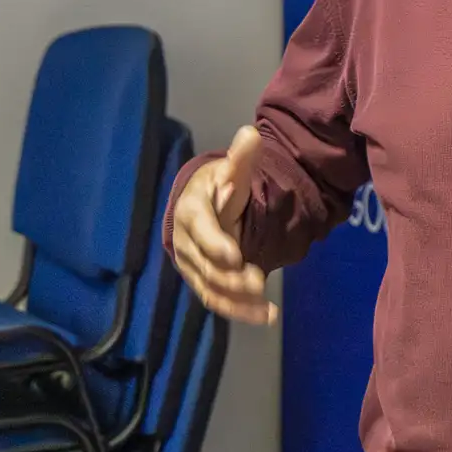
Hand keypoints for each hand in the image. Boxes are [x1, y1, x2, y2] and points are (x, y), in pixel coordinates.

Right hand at [171, 126, 277, 325]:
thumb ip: (241, 158)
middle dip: (231, 278)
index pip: (200, 230)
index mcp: (191, 212)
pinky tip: (265, 317)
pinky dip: (239, 311)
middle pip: (206, 266)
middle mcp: (186, 243)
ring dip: (237, 301)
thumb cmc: (217, 188)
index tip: (235, 257)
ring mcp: (193, 266)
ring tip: (264, 307)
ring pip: (211, 289)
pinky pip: (218, 301)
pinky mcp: (203, 283)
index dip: (215, 244)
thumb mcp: (230, 170)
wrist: (202, 208)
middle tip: (258, 282)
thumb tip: (251, 134)